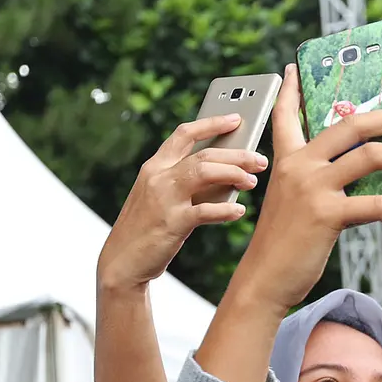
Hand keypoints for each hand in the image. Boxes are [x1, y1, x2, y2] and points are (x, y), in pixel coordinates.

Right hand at [97, 115, 266, 290]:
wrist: (121, 262)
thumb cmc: (148, 229)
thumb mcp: (162, 198)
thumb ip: (187, 183)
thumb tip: (228, 174)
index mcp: (154, 167)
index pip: (184, 134)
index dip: (211, 123)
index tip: (236, 118)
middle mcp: (157, 177)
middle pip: (204, 154)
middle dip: (237, 154)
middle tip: (260, 160)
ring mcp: (163, 198)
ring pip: (204, 171)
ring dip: (234, 174)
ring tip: (252, 182)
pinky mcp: (171, 223)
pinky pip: (205, 210)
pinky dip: (225, 210)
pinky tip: (239, 211)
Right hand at [227, 64, 381, 313]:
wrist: (264, 280)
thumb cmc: (284, 245)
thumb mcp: (294, 202)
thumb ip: (319, 182)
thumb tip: (363, 177)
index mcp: (287, 160)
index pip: (286, 116)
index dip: (292, 90)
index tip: (294, 67)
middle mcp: (300, 166)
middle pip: (354, 125)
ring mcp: (313, 187)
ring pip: (373, 157)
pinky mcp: (327, 214)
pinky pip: (377, 206)